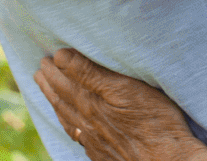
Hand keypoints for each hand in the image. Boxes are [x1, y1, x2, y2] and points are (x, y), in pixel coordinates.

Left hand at [34, 49, 206, 160]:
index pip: (67, 82)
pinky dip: (68, 124)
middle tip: (40, 69)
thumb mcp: (124, 88)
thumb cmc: (152, 121)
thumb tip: (61, 57)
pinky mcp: (103, 153)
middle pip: (63, 100)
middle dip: (51, 83)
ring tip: (47, 91)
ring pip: (68, 118)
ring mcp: (94, 141)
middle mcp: (87, 124)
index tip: (49, 56)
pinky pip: (77, 135)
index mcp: (91, 104)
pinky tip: (72, 125)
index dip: (57, 69)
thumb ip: (91, 73)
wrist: (165, 160)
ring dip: (56, 102)